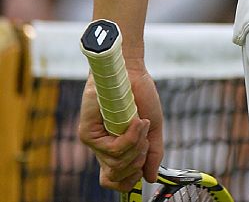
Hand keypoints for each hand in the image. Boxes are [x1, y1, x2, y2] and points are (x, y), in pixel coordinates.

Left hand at [80, 67, 163, 191]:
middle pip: (118, 177)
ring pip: (117, 164)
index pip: (114, 181)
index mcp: (115, 151)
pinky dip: (131, 137)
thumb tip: (150, 179)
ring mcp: (94, 143)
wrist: (132, 74)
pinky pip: (113, 150)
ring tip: (141, 123)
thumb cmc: (141, 97)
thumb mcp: (153, 129)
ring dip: (137, 145)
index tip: (142, 167)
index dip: (129, 181)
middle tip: (145, 139)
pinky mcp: (87, 134)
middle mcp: (102, 150)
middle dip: (138, 161)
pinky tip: (137, 121)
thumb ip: (153, 154)